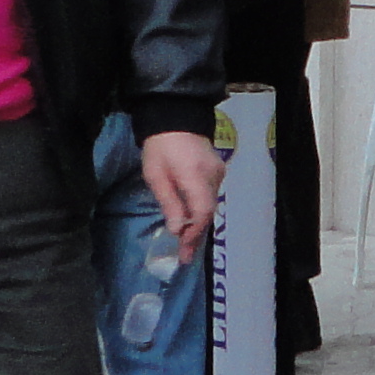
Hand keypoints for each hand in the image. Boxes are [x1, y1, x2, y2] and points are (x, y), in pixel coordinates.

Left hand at [138, 129, 224, 255]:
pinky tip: (191, 222)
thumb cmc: (160, 147)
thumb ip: (169, 202)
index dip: (194, 233)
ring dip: (198, 224)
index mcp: (195, 175)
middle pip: (208, 211)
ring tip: (186, 244)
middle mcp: (213, 175)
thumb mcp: (156, 176)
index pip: (202, 211)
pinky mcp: (218, 170)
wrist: (176, 117)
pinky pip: (210, 196)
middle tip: (185, 256)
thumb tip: (177, 229)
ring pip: (210, 205)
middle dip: (196, 235)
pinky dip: (201, 211)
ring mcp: (218, 172)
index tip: (184, 251)